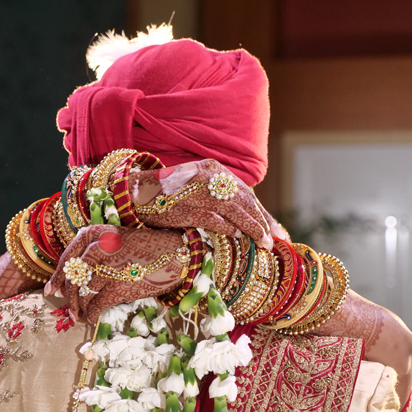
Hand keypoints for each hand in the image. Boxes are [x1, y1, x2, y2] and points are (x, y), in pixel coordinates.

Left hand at [44, 225, 187, 322]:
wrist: (177, 255)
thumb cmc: (147, 248)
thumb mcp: (118, 239)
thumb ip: (96, 251)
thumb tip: (72, 277)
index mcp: (97, 233)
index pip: (68, 256)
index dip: (58, 275)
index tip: (52, 289)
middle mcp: (100, 247)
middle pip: (73, 276)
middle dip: (68, 294)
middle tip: (66, 306)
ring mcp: (109, 267)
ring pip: (83, 292)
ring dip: (80, 306)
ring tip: (79, 313)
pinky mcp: (120, 286)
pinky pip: (96, 305)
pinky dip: (92, 313)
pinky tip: (91, 317)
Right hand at [129, 159, 273, 249]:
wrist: (134, 192)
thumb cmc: (168, 194)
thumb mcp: (197, 186)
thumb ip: (220, 196)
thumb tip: (246, 220)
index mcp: (212, 169)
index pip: (245, 193)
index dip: (263, 213)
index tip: (277, 231)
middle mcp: (206, 177)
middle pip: (243, 201)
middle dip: (261, 222)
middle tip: (273, 240)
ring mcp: (195, 192)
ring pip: (233, 209)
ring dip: (250, 227)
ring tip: (261, 242)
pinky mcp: (183, 207)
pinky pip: (212, 218)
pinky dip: (227, 227)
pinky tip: (237, 236)